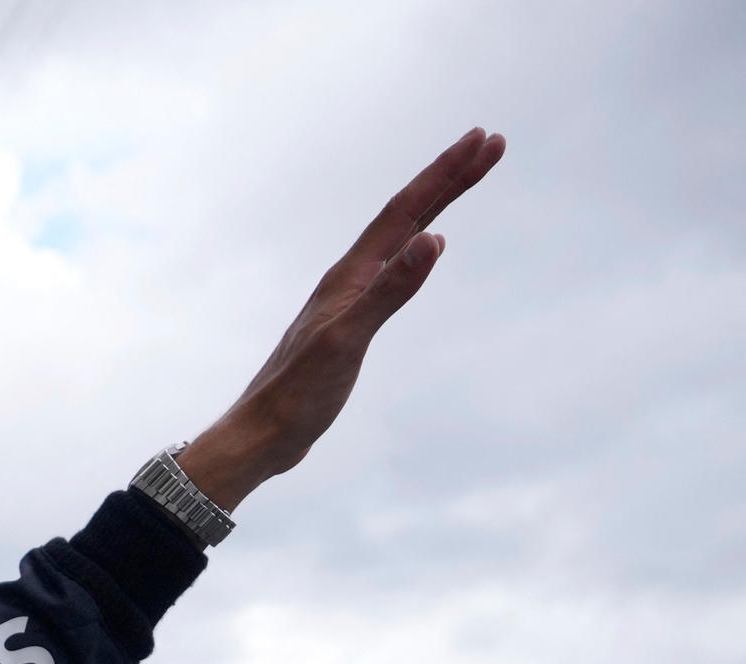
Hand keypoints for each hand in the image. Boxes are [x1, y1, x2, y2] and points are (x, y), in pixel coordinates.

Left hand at [177, 128, 506, 510]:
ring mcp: (348, 300)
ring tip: (466, 178)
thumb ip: (388, 292)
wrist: (261, 434)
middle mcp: (348, 279)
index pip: (404, 211)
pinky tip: (421, 249)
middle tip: (491, 143)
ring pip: (400, 238)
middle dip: (449, 177)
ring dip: (434, 205)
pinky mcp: (350, 323)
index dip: (444, 174)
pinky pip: (392, 270)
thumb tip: (432, 240)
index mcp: (348, 276)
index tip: (482, 140)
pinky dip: (414, 249)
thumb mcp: (347, 342)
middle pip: (405, 215)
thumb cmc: (297, 394)